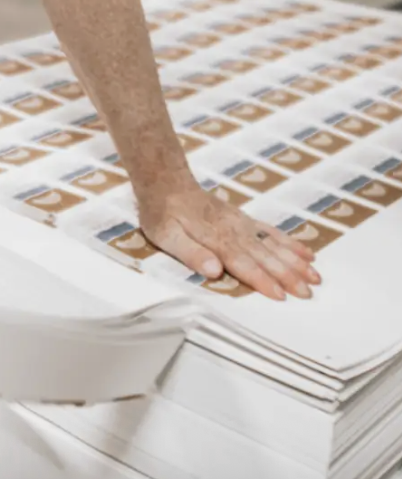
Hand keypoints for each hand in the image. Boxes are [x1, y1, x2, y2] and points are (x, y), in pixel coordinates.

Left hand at [138, 179, 320, 300]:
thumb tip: (214, 270)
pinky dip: (290, 243)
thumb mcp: (165, 236)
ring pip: (272, 245)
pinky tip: (307, 254)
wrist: (166, 182)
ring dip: (295, 262)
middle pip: (264, 256)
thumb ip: (191, 253)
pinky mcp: (244, 220)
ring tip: (316, 278)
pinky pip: (271, 232)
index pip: (242, 263)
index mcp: (215, 239)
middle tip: (308, 293)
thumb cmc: (162, 213)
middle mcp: (233, 232)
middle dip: (287, 275)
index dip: (261, 280)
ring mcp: (241, 225)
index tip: (282, 296)